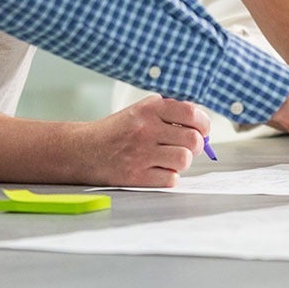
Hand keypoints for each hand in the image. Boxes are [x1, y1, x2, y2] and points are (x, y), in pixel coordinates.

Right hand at [80, 96, 208, 187]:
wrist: (84, 150)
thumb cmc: (118, 130)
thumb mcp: (141, 111)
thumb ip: (170, 112)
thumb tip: (202, 122)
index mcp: (150, 108)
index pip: (192, 114)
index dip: (203, 124)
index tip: (202, 129)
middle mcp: (146, 129)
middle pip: (193, 140)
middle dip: (195, 145)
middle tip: (187, 146)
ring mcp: (141, 153)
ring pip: (184, 160)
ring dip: (181, 162)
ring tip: (169, 158)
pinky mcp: (136, 176)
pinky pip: (170, 179)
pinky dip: (169, 176)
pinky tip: (157, 170)